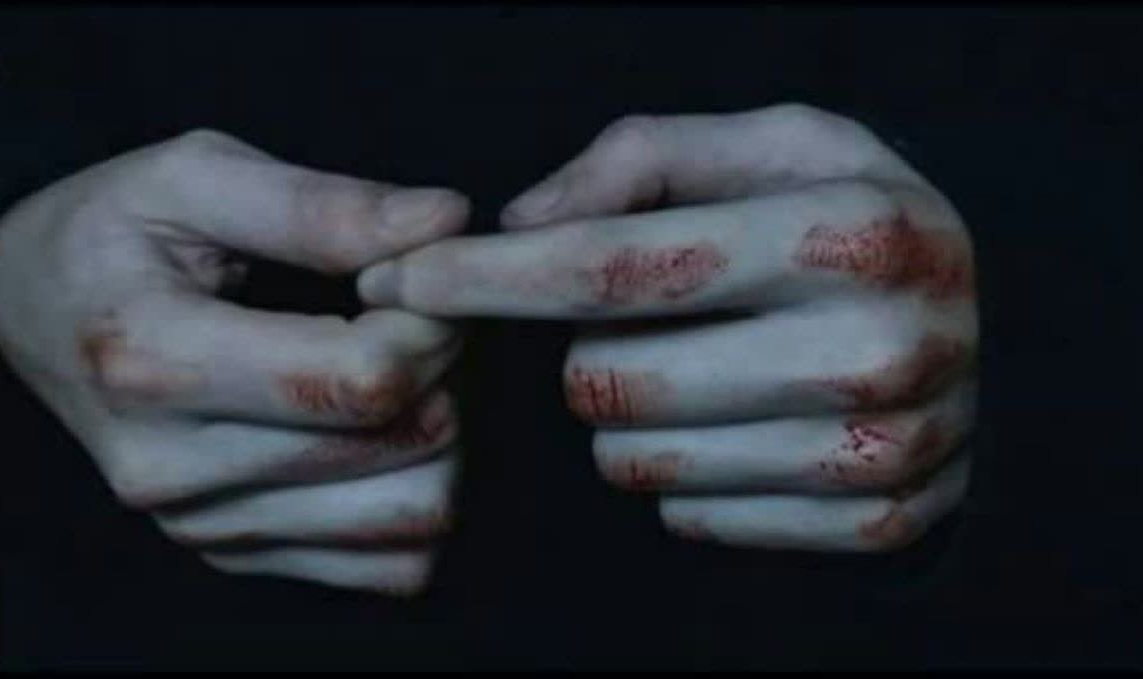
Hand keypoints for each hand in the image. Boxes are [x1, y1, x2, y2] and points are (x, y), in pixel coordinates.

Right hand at [0, 129, 468, 593]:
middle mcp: (171, 469)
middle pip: (399, 444)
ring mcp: (201, 526)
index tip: (412, 278)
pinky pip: (388, 566)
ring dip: (440, 437)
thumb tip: (444, 222)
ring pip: (411, 515)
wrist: (29, 311)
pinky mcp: (230, 557)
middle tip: (405, 315)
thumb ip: (320, 204)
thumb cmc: (109, 232)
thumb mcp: (192, 175)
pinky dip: (412, 498)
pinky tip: (379, 436)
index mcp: (154, 362)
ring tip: (395, 372)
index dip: (427, 323)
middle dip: (440, 367)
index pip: (360, 380)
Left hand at [358, 104, 976, 551]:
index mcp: (843, 230)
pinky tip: (734, 427)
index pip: (614, 265)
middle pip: (607, 382)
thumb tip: (515, 222)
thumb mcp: (772, 144)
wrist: (1000, 323)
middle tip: (621, 326)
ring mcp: (881, 449)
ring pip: (638, 463)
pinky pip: (695, 519)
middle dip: (578, 351)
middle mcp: (874, 346)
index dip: (484, 276)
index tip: (400, 280)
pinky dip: (685, 474)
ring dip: (626, 417)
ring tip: (688, 372)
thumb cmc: (852, 220)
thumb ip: (639, 159)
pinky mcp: (875, 519)